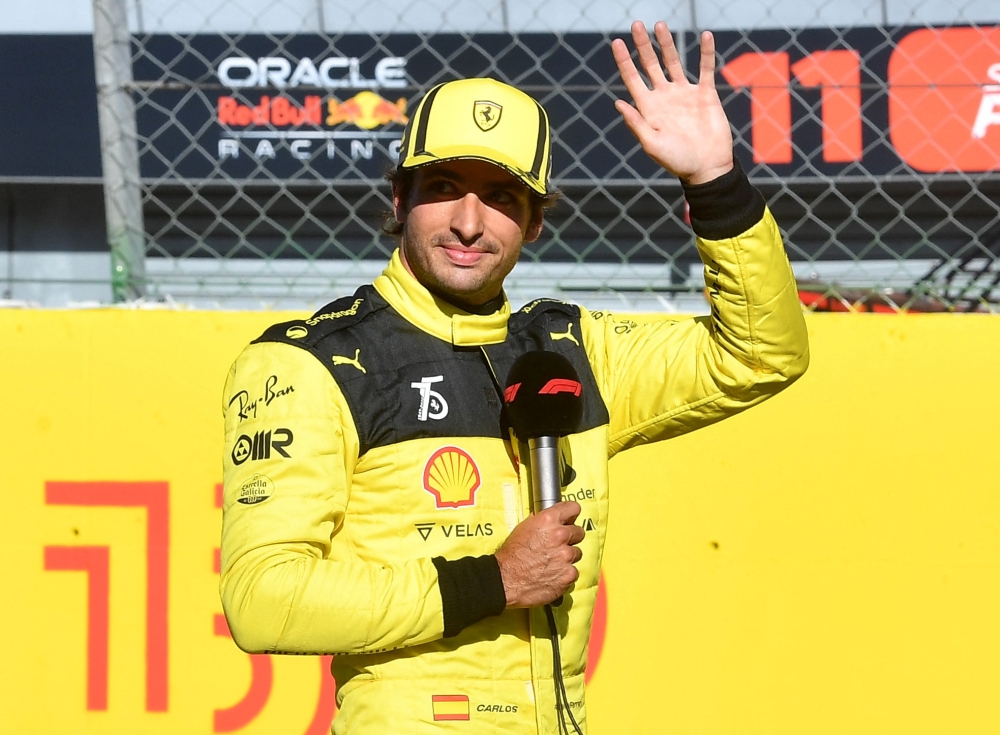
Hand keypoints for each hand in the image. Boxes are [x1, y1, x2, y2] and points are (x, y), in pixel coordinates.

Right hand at [495, 501, 584, 607]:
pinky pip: (574, 571)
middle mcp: (560, 535)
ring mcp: (566, 556)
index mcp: (548, 520)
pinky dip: (565, 574)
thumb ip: (541, 521)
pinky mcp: (569, 574)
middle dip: (570, 538)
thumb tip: (550, 517)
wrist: (506, 579)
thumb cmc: (511, 554)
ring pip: (577, 553)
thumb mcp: (523, 528)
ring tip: (552, 562)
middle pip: (579, 532)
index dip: (571, 514)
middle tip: (558, 545)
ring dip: (567, 557)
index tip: (570, 519)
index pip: (573, 508)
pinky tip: (553, 574)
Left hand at [611, 21, 733, 184]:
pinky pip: (705, 68)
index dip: (624, 61)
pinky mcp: (705, 94)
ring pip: (674, 61)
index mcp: (649, 108)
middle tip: (636, 24)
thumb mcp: (652, 144)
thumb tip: (618, 102)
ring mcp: (685, 93)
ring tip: (660, 25)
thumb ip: (636, 123)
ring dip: (666, 43)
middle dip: (643, 45)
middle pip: (650, 65)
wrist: (706, 167)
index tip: (616, 43)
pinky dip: (706, 52)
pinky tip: (705, 36)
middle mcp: (664, 97)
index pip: (633, 79)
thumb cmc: (677, 161)